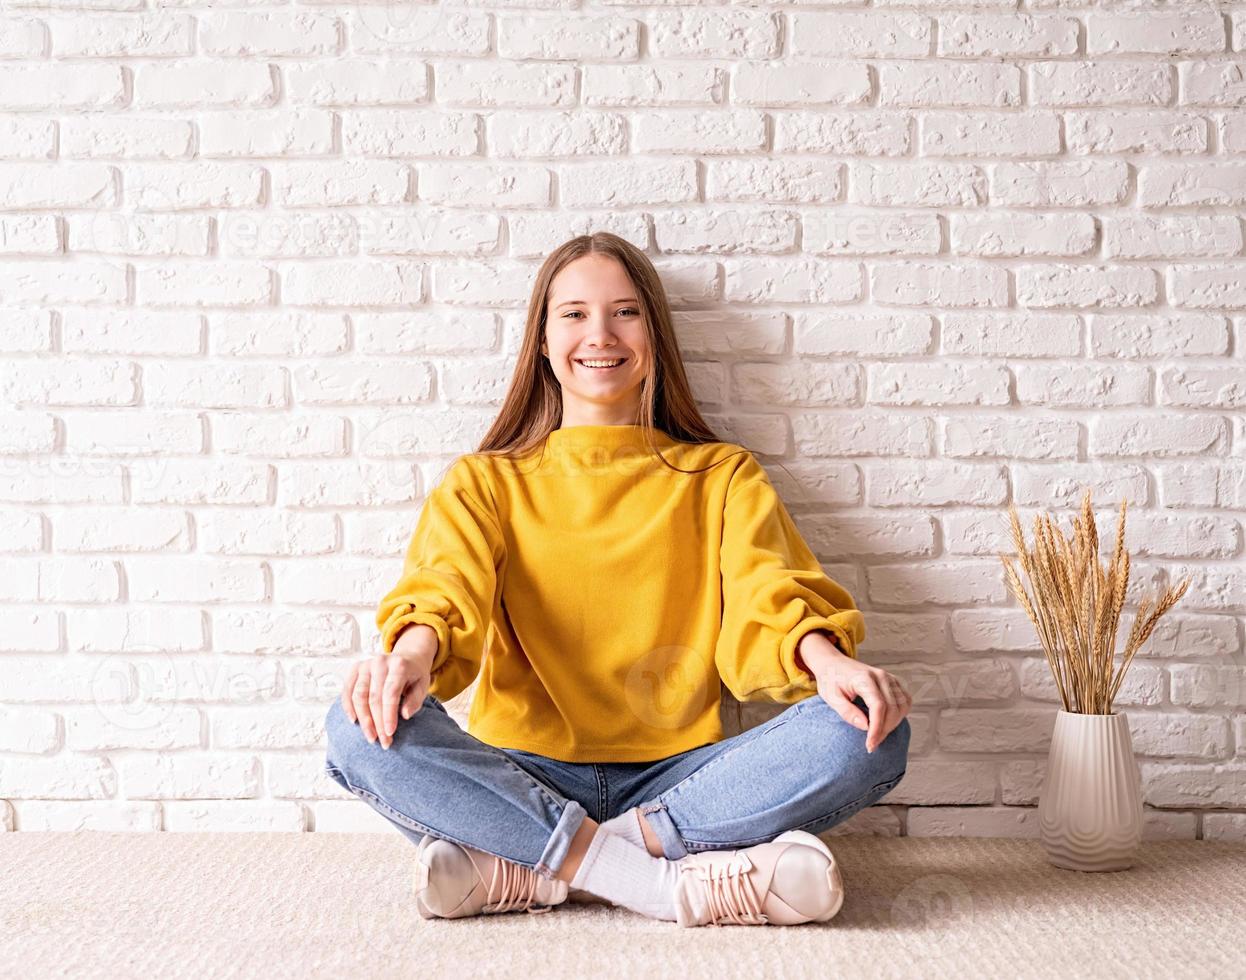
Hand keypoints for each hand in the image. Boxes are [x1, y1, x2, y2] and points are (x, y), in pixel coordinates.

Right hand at [340, 643, 434, 749]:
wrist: (406, 657)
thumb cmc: (414, 675)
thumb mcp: (423, 685)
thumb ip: (416, 700)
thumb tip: (405, 715)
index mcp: (399, 665)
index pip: (391, 693)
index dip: (389, 715)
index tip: (390, 733)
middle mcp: (380, 662)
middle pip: (374, 697)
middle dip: (377, 723)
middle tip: (383, 742)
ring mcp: (365, 664)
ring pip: (358, 696)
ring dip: (363, 719)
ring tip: (371, 736)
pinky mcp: (355, 668)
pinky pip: (347, 690)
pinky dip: (348, 707)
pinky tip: (354, 721)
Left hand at [797, 632, 912, 753]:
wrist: (833, 663)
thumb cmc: (830, 680)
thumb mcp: (831, 697)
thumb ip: (847, 712)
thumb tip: (866, 727)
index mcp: (864, 678)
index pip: (878, 705)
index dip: (877, 728)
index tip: (869, 744)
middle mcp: (881, 676)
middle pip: (892, 708)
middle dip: (884, 730)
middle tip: (871, 744)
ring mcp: (889, 678)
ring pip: (902, 706)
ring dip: (893, 724)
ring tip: (877, 735)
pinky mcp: (893, 682)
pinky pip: (905, 701)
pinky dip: (899, 715)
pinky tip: (886, 723)